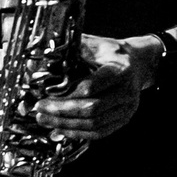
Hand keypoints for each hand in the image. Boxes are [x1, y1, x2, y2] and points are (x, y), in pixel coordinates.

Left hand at [32, 33, 154, 141]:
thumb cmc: (111, 52)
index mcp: (121, 70)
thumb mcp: (94, 43)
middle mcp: (127, 92)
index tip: (46, 93)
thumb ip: (72, 50)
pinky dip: (78, 133)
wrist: (136, 62)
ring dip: (66, 125)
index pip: (91, 87)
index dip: (66, 94)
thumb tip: (44, 56)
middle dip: (62, 112)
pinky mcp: (123, 119)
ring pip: (94, 124)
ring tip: (45, 119)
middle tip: (40, 108)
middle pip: (92, 109)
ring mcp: (127, 109)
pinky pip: (99, 132)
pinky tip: (60, 129)